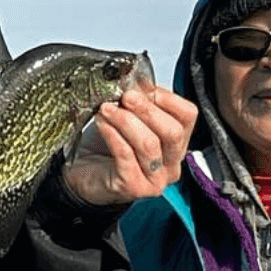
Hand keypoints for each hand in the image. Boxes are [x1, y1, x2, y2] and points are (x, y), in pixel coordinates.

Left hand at [59, 86, 197, 208]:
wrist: (82, 174)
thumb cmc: (106, 146)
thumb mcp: (127, 117)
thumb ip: (138, 102)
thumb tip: (139, 82)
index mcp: (176, 144)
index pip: (188, 116)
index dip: (167, 98)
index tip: (143, 88)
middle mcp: (172, 165)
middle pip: (173, 132)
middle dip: (147, 109)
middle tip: (125, 96)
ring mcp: (156, 181)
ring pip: (149, 144)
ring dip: (125, 121)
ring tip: (106, 109)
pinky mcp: (134, 188)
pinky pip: (126, 155)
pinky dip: (113, 134)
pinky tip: (101, 123)